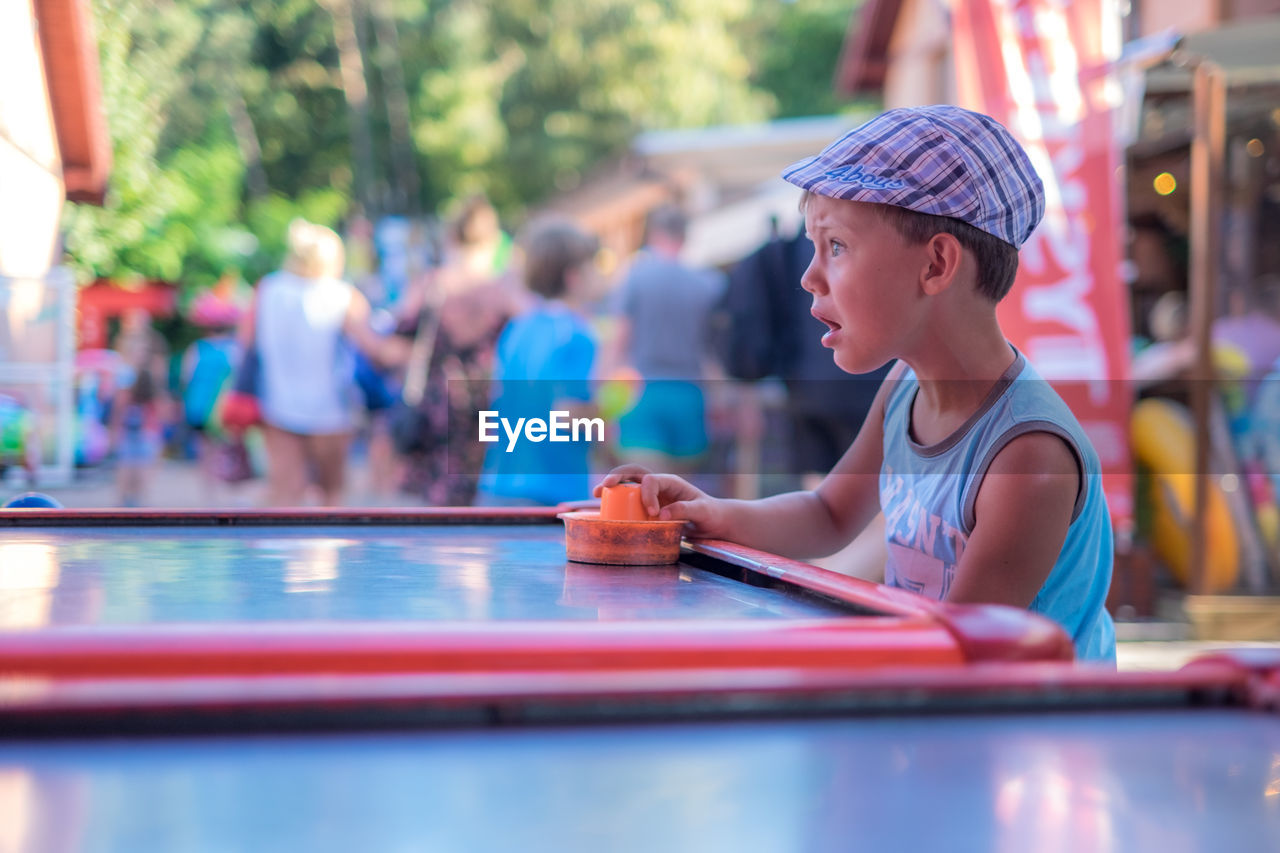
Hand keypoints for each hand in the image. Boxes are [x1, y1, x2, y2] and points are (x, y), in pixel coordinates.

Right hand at [593, 464, 728, 538]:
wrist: (714, 521)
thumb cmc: (710, 514)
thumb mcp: (703, 512)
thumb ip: (685, 510)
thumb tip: (661, 514)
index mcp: (670, 482)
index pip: (651, 480)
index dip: (647, 494)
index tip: (653, 513)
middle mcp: (658, 485)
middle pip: (633, 473)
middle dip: (617, 477)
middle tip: (603, 487)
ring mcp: (652, 495)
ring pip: (628, 484)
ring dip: (612, 486)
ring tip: (597, 493)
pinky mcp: (648, 506)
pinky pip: (629, 500)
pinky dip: (617, 500)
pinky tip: (605, 507)